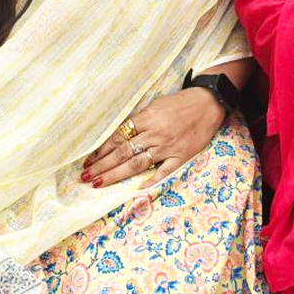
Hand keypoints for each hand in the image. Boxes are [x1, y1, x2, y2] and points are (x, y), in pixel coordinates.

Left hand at [81, 87, 226, 188]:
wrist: (209, 102)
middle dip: (102, 166)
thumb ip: (139, 120)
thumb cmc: (180, 102)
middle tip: (85, 178)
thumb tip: (119, 135)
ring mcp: (168, 146)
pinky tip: (135, 191)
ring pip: (136, 164)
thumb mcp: (156, 105)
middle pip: (123, 152)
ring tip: (99, 184)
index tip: (88, 162)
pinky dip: (150, 181)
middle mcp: (154, 133)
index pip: (118, 137)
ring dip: (115, 175)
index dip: (101, 151)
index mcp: (147, 118)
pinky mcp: (181, 156)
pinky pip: (163, 172)